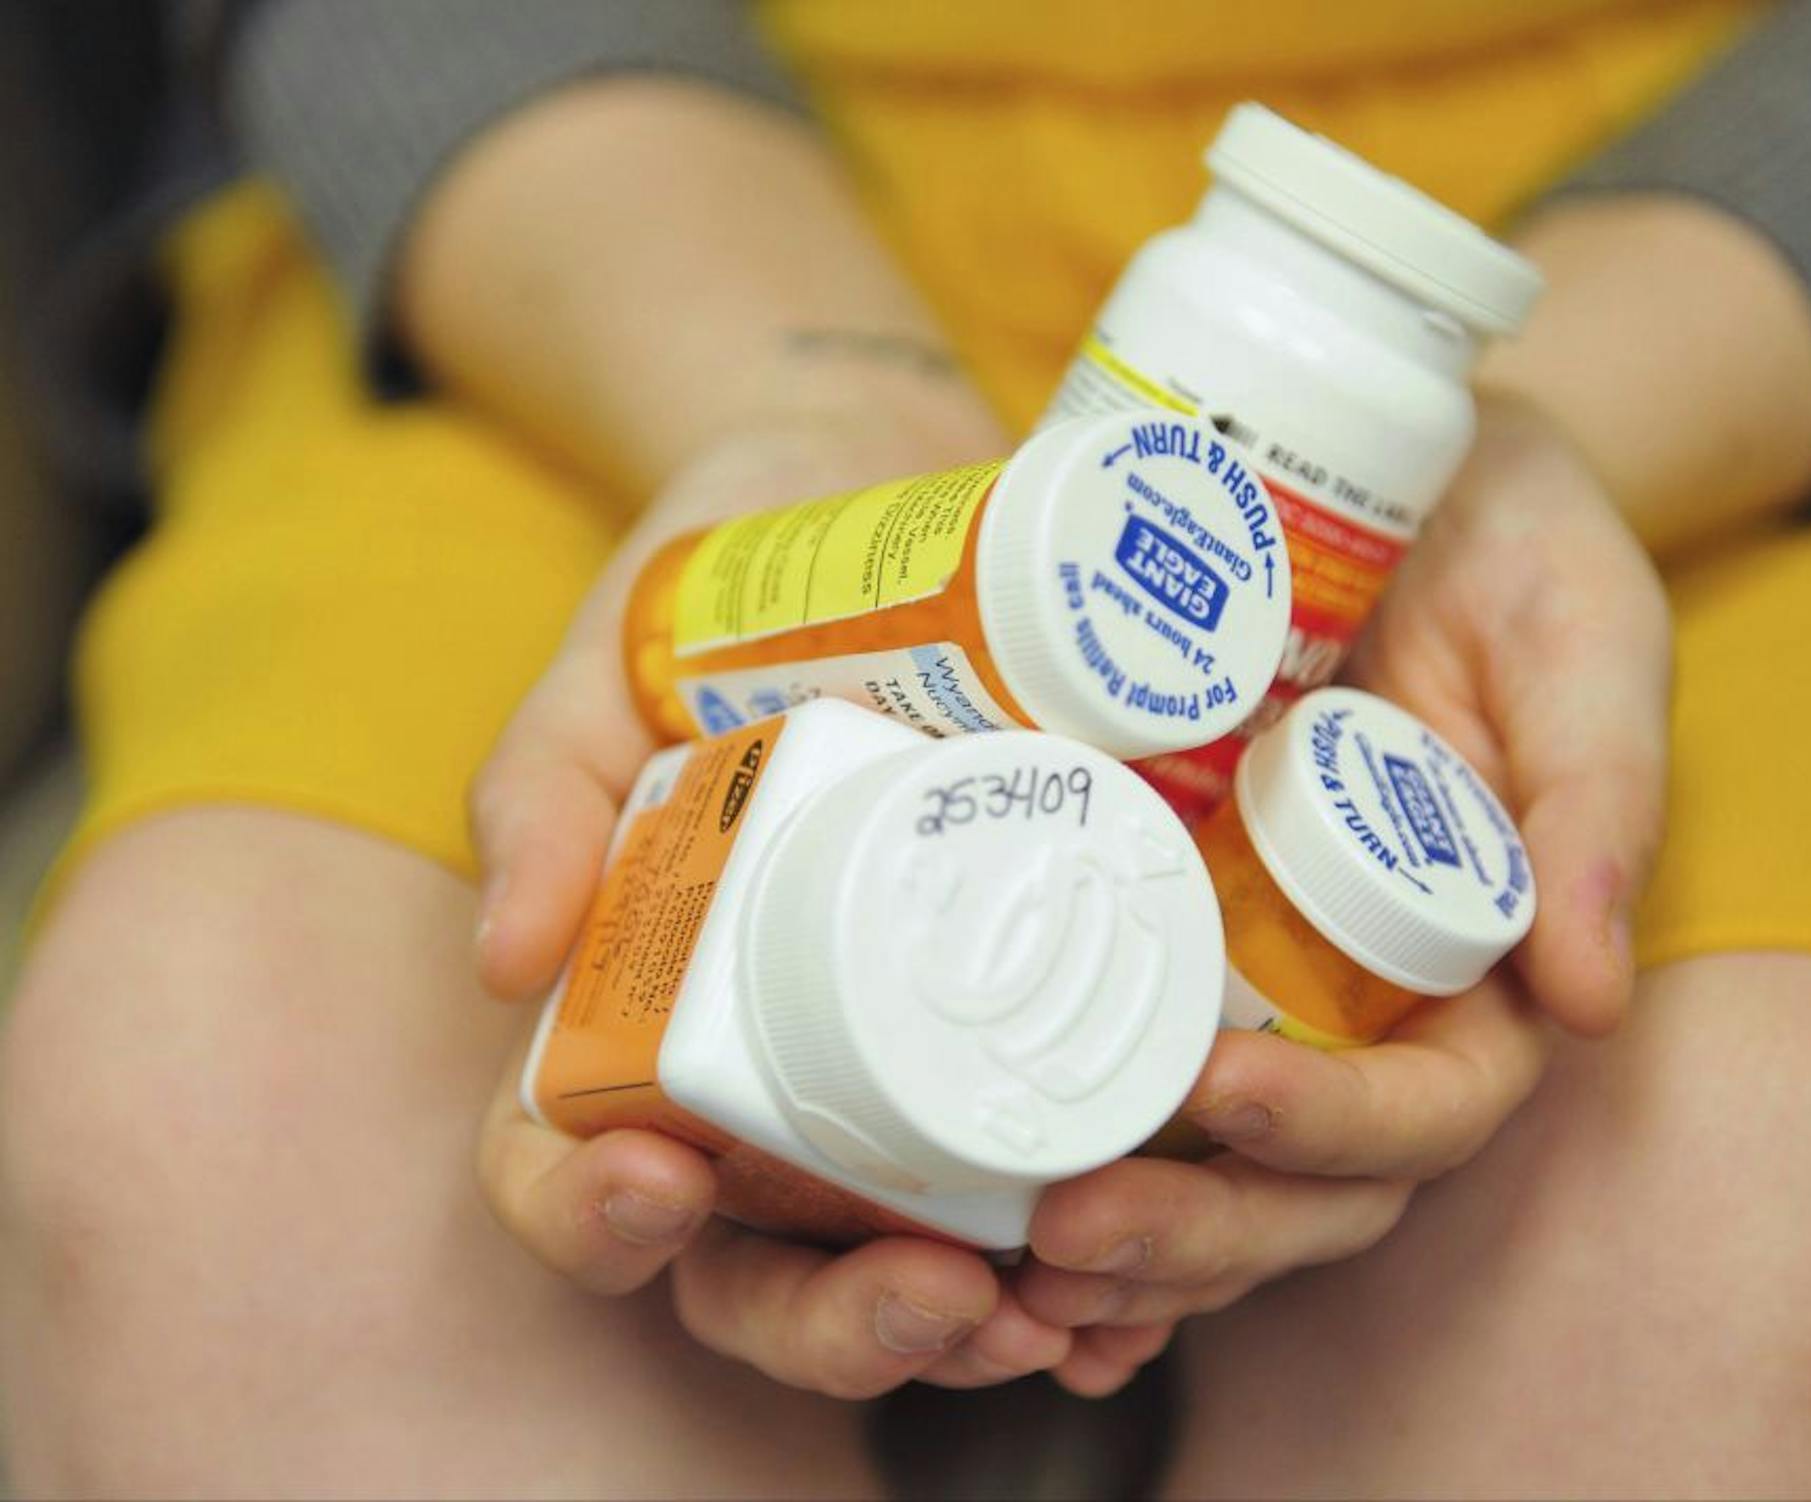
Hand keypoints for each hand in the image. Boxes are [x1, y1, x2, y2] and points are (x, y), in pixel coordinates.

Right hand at [469, 415, 1068, 1397]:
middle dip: (838, 1321)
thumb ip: (539, 790)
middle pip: (763, 1273)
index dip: (594, 1218)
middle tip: (938, 1292)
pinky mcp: (1022, 1038)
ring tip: (1067, 1301)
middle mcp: (763, 1086)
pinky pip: (1043, 1190)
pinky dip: (1092, 1267)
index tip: (661, 1182)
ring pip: (911, 1264)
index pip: (576, 1176)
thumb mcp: (602, 677)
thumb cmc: (718, 605)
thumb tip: (505, 953)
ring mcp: (895, 1077)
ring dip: (982, 1324)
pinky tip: (1150, 1281)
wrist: (884, 506)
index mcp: (633, 1029)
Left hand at [1017, 394, 1671, 1393]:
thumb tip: (1587, 1000)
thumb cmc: (1513, 543)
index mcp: (1479, 967)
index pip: (1427, 1109)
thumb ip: (1599, 796)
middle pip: (1296, 1181)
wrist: (1384, 450)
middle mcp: (1363, 1001)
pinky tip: (962, 1205)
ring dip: (1118, 1225)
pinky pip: (1104, 1055)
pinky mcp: (1149, 915)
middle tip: (1067, 1225)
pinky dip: (1052, 1150)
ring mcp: (1249, 973)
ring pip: (1198, 1158)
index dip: (1333, 1131)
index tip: (1221, 1097)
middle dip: (1195, 1226)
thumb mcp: (1579, 638)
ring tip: (1006, 1232)